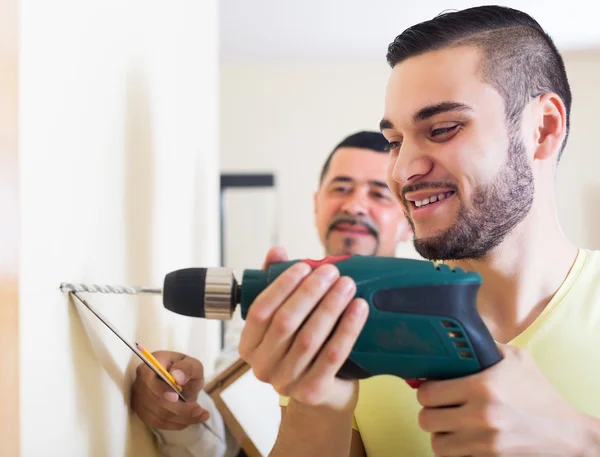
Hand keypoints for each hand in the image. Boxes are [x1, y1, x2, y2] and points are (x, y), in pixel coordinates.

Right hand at [131, 351, 209, 430]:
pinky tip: (192, 419)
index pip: (148, 377)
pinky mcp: (144, 413)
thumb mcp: (193, 365)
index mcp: (151, 364)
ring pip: (158, 414)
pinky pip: (159, 423)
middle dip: (178, 408)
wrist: (182, 383)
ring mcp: (140, 399)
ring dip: (181, 418)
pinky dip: (177, 423)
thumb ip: (187, 368)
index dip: (160, 389)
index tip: (176, 397)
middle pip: (154, 400)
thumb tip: (177, 377)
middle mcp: (140, 382)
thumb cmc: (186, 371)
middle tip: (199, 409)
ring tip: (201, 414)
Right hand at [238, 246, 368, 411]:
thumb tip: (276, 252)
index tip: (304, 266)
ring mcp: (286, 382)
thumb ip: (276, 283)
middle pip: (286, 323)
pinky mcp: (313, 391)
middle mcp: (262, 366)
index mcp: (249, 345)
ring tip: (347, 284)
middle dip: (311, 292)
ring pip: (309, 338)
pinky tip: (359, 308)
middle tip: (332, 271)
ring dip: (330, 306)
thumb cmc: (300, 343)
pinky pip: (332, 356)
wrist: (322, 391)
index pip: (260, 311)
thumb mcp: (285, 314)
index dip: (282, 286)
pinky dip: (347, 328)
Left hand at [417, 344, 588, 455]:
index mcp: (482, 387)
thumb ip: (483, 346)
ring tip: (452, 426)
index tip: (434, 389)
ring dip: (441, 434)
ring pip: (436, 443)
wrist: (567, 435)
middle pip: (426, 419)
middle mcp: (481, 416)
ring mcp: (485, 443)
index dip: (427, 390)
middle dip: (431, 412)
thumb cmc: (539, 394)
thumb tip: (453, 338)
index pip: (427, 393)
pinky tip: (464, 440)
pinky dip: (455, 451)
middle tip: (441, 408)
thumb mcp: (517, 360)